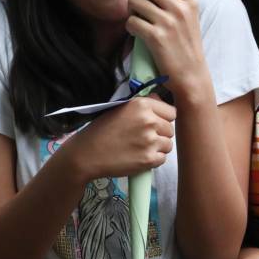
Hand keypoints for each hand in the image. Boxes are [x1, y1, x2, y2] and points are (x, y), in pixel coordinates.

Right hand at [61, 96, 175, 182]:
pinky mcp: (149, 159)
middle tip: (143, 138)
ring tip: (140, 148)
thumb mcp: (122, 108)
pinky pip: (162, 158)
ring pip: (168, 145)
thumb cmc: (102, 129)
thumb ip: (144, 104)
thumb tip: (160, 98)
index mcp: (143, 105)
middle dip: (160, 134)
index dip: (163, 119)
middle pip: (170, 129)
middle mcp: (149, 121)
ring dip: (158, 147)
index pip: (171, 112)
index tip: (154, 124)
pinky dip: (153, 160)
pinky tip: (139, 157)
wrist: (87, 153)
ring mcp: (150, 141)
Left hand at [126, 0, 207, 97]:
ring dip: (131, 10)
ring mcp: (168, 22)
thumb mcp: (189, 17)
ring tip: (138, 18)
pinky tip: (138, 32)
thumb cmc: (186, 45)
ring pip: (134, 1)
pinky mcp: (156, 37)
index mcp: (189, 0)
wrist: (192, 74)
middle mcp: (179, 8)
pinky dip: (131, 26)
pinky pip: (131, 22)